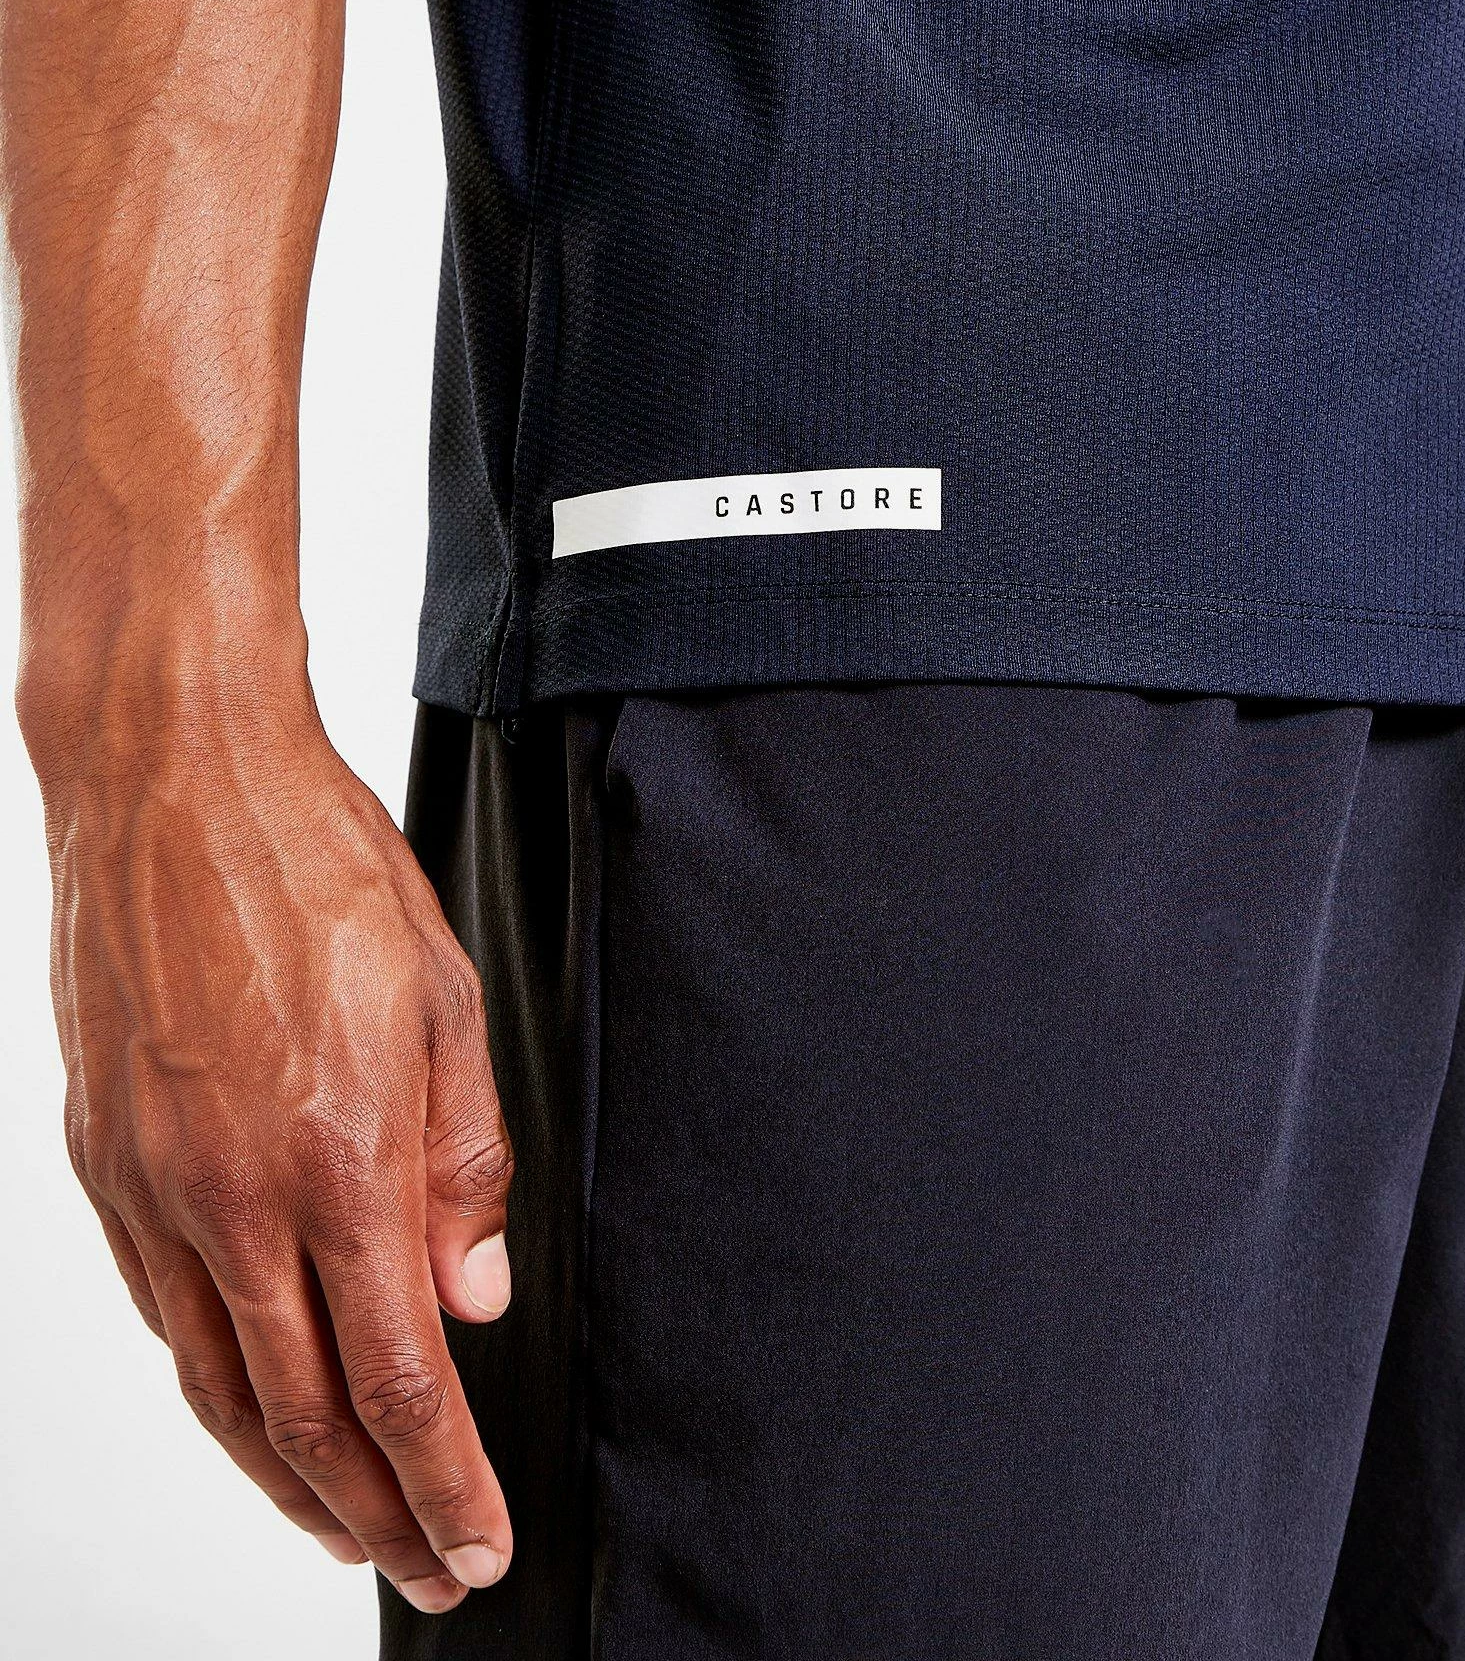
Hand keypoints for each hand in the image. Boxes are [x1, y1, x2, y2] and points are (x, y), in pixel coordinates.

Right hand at [31, 690, 513, 1614]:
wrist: (173, 780)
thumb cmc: (320, 870)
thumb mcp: (442, 999)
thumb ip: (464, 1165)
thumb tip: (471, 1300)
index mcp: (339, 1155)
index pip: (399, 1379)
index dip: (444, 1483)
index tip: (477, 1545)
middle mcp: (232, 1196)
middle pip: (304, 1416)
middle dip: (375, 1515)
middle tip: (427, 1569)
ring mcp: (153, 1187)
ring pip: (218, 1387)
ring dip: (286, 1480)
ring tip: (345, 1527)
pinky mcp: (103, 1164)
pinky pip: (161, 1315)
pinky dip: (214, 1389)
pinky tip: (253, 1411)